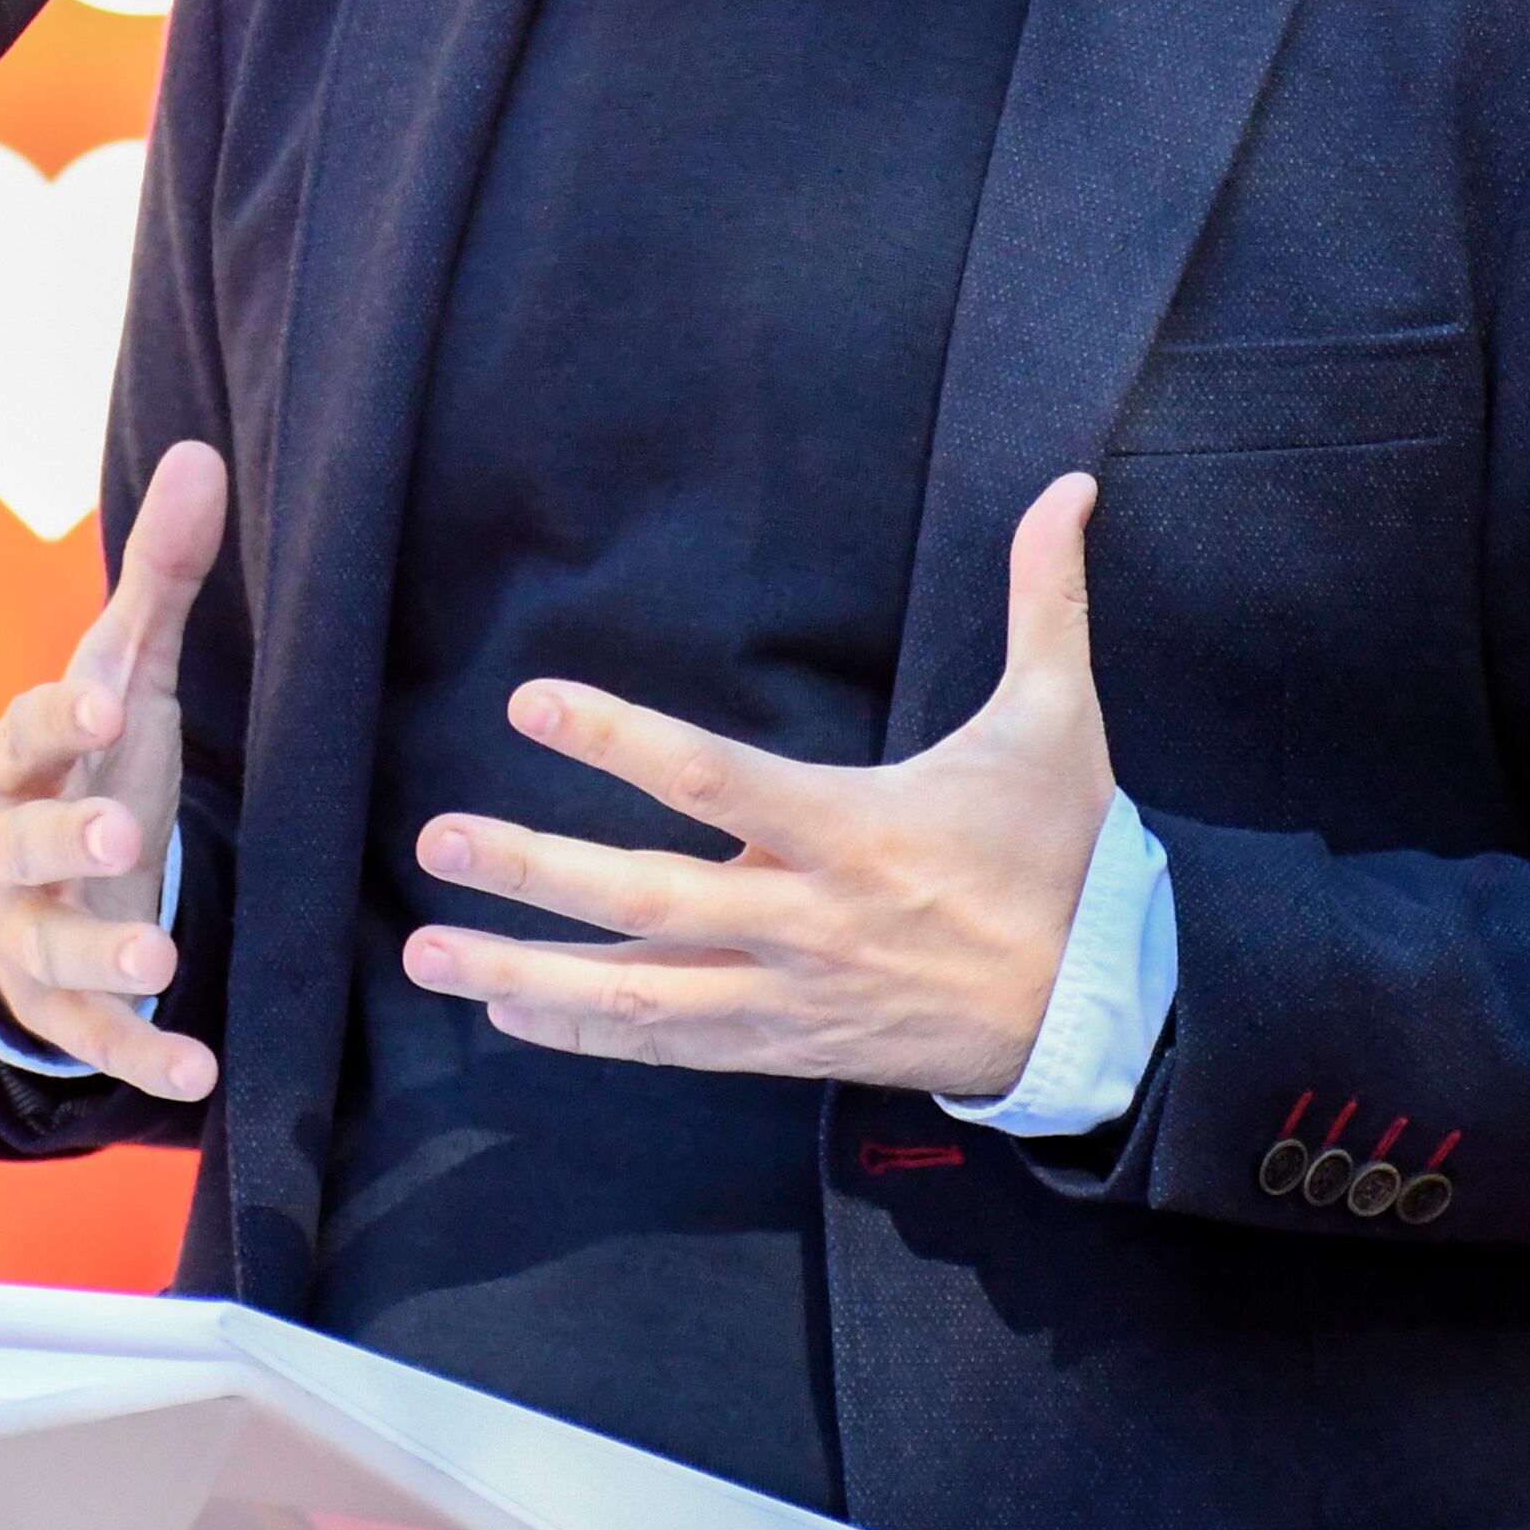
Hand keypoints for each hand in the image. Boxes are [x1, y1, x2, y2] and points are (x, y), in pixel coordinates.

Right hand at [0, 440, 228, 1101]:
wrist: (40, 884)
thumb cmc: (90, 763)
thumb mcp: (126, 675)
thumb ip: (161, 577)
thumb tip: (201, 453)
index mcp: (18, 759)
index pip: (23, 731)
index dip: (58, 717)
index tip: (105, 698)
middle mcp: (6, 848)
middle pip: (17, 842)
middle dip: (63, 840)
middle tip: (118, 835)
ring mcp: (29, 934)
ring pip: (50, 951)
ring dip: (101, 960)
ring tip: (159, 965)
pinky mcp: (63, 1008)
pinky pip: (95, 1042)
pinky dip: (143, 1057)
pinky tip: (200, 1070)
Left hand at [402, 471, 1114, 1096]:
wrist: (1104, 1011)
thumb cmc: (1070, 852)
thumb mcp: (1060, 720)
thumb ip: (1046, 597)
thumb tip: (1074, 482)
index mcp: (859, 831)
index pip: (716, 781)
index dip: (619, 742)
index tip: (529, 701)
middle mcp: (810, 922)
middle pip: (651, 902)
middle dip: (536, 874)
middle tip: (436, 841)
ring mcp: (792, 997)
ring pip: (641, 999)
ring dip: (526, 976)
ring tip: (425, 951)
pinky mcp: (788, 1047)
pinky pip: (671, 1046)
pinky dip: (584, 1033)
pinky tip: (506, 1010)